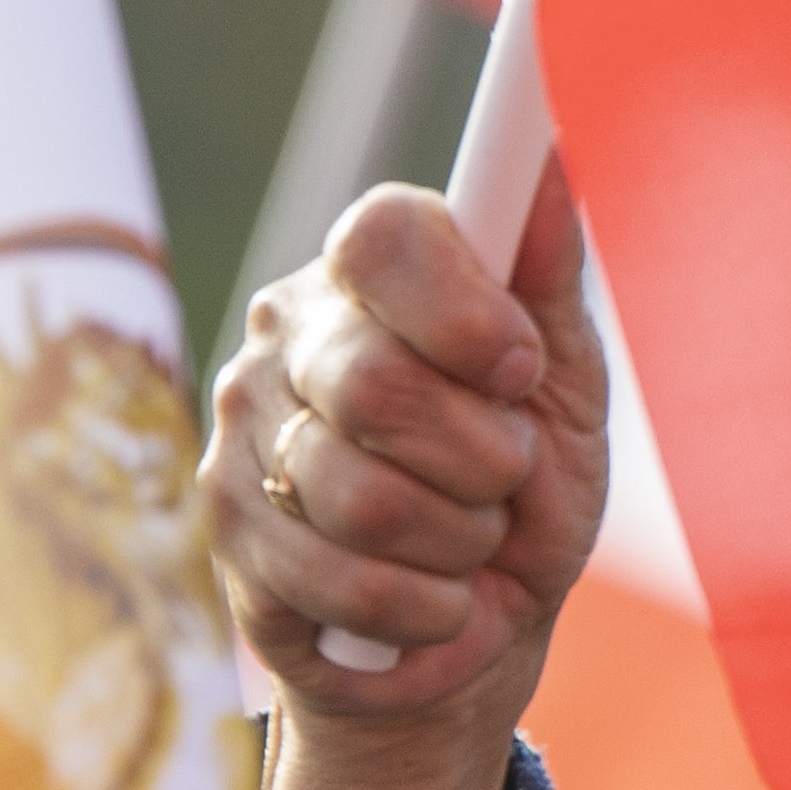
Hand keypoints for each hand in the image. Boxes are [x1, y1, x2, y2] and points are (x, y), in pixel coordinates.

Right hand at [205, 175, 611, 789]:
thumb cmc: (520, 498)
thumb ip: (545, 275)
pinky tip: (428, 602)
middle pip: (377, 382)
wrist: (467, 639)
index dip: (462, 312)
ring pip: (361, 497)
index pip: (382, 236)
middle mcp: (288, 336)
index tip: (516, 370)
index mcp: (369, 275)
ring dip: (456, 544)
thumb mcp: (562, 388)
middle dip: (479, 460)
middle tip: (501, 481)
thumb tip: (551, 150)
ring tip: (464, 546)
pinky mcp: (228, 534)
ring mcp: (242, 434)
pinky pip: (342, 582)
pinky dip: (421, 609)